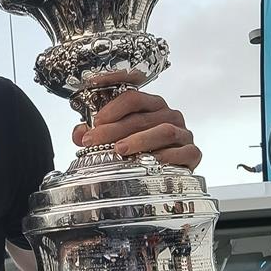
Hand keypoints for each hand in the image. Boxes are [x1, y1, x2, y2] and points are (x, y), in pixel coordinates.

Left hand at [71, 91, 200, 169]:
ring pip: (164, 131)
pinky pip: (183, 152)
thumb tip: (78, 133)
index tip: (96, 122)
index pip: (134, 98)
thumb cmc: (143, 150)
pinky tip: (151, 161)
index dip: (113, 108)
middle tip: (95, 140)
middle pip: (142, 117)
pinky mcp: (193, 153)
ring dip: (140, 140)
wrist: (169, 172)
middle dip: (115, 129)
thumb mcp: (118, 139)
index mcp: (152, 106)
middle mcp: (170, 116)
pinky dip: (167, 157)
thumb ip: (96, 134)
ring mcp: (184, 134)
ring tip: (120, 149)